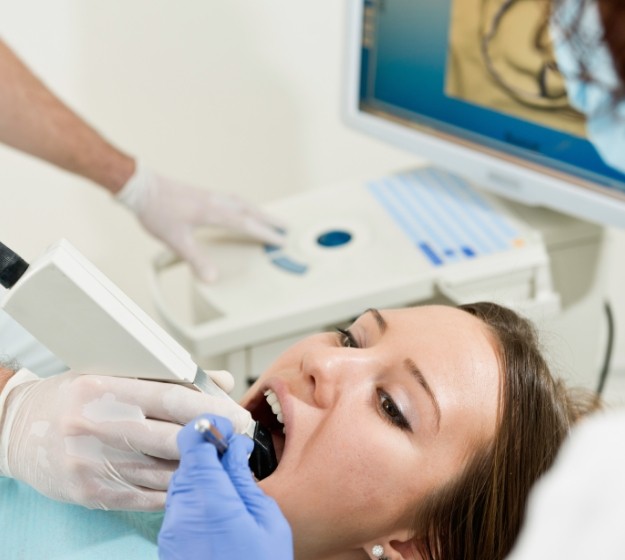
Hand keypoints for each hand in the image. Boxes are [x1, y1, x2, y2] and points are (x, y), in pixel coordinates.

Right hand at [0, 369, 251, 510]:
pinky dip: (174, 488)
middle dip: (212, 440)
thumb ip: (168, 376)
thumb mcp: (113, 371)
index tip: (236, 414)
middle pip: (169, 438)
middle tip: (240, 438)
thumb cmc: (71, 396)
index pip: (169, 398)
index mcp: (101, 388)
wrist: (16, 430)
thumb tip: (219, 382)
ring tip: (225, 459)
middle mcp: (93, 426)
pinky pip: (145, 495)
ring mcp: (90, 463)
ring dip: (199, 467)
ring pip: (161, 471)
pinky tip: (194, 479)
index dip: (209, 408)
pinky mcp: (89, 492)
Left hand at [116, 162, 284, 282]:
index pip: (246, 224)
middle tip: (286, 226)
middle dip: (269, 219)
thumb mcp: (176, 240)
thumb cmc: (157, 211)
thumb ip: (196, 259)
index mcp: (213, 212)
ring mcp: (210, 195)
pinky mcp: (203, 194)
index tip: (280, 239)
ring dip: (258, 210)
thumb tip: (211, 278)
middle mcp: (215, 201)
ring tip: (268, 218)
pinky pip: (232, 199)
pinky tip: (239, 209)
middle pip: (250, 210)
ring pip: (242, 202)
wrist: (140, 187)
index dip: (265, 233)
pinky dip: (244, 205)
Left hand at [158, 414, 291, 559]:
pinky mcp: (168, 542)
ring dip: (202, 475)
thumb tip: (234, 449)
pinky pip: (178, 505)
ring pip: (181, 482)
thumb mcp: (267, 521)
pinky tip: (217, 508)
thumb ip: (244, 479)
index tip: (224, 428)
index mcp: (210, 498)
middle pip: (186, 461)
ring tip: (229, 487)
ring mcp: (171, 528)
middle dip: (208, 453)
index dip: (208, 428)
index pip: (193, 443)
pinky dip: (195, 496)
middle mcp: (182, 509)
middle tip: (233, 458)